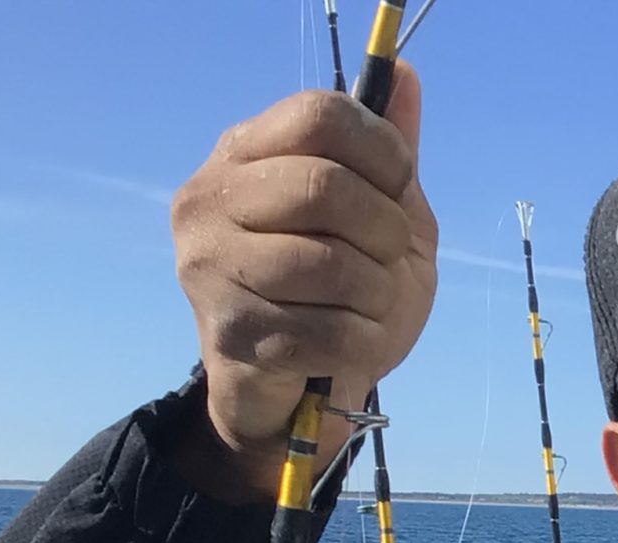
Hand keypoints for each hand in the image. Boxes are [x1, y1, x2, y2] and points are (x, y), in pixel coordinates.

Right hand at [168, 62, 437, 499]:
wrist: (296, 392)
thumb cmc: (339, 296)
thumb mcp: (378, 216)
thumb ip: (388, 152)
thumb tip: (408, 76)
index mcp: (243, 153)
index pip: (319, 115)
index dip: (383, 153)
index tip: (399, 191)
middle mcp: (209, 198)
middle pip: (325, 185)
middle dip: (385, 229)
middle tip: (391, 258)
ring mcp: (209, 266)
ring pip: (328, 264)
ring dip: (378, 292)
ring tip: (374, 304)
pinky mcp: (228, 333)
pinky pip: (327, 329)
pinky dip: (364, 339)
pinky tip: (357, 340)